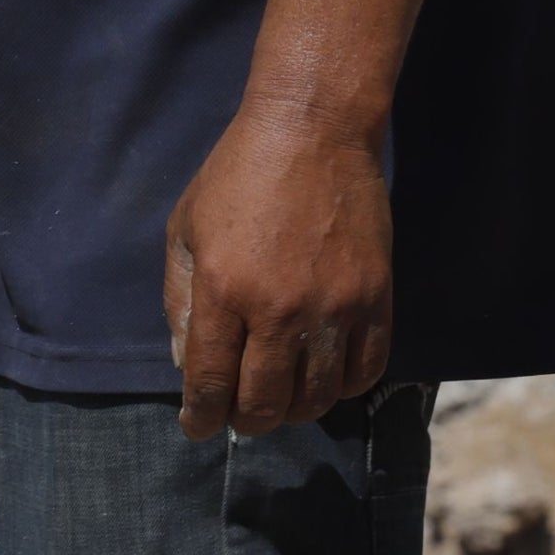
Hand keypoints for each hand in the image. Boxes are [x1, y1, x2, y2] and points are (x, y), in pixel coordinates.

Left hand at [164, 96, 393, 441]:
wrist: (314, 129)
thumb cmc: (238, 174)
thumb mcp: (186, 229)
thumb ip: (179, 301)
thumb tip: (185, 365)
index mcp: (223, 290)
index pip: (210, 383)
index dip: (201, 417)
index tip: (198, 425)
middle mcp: (278, 309)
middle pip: (264, 403)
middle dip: (246, 421)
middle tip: (240, 413)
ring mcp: (332, 307)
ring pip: (316, 398)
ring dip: (294, 409)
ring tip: (282, 396)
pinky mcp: (374, 298)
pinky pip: (364, 372)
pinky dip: (342, 387)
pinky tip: (324, 375)